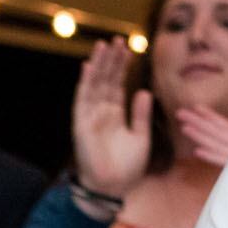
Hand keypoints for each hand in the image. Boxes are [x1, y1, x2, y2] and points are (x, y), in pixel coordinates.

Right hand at [71, 37, 152, 199]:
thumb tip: (145, 91)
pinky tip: (89, 66)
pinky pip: (82, 100)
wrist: (114, 188)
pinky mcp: (82, 124)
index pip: (117, 85)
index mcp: (115, 115)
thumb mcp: (141, 137)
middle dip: (111, 60)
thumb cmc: (128, 168)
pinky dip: (86, 83)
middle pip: (106, 80)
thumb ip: (142, 115)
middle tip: (118, 39)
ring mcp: (90, 117)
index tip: (129, 49)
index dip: (122, 68)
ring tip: (104, 44)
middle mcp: (101, 113)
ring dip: (99, 65)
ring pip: (94, 85)